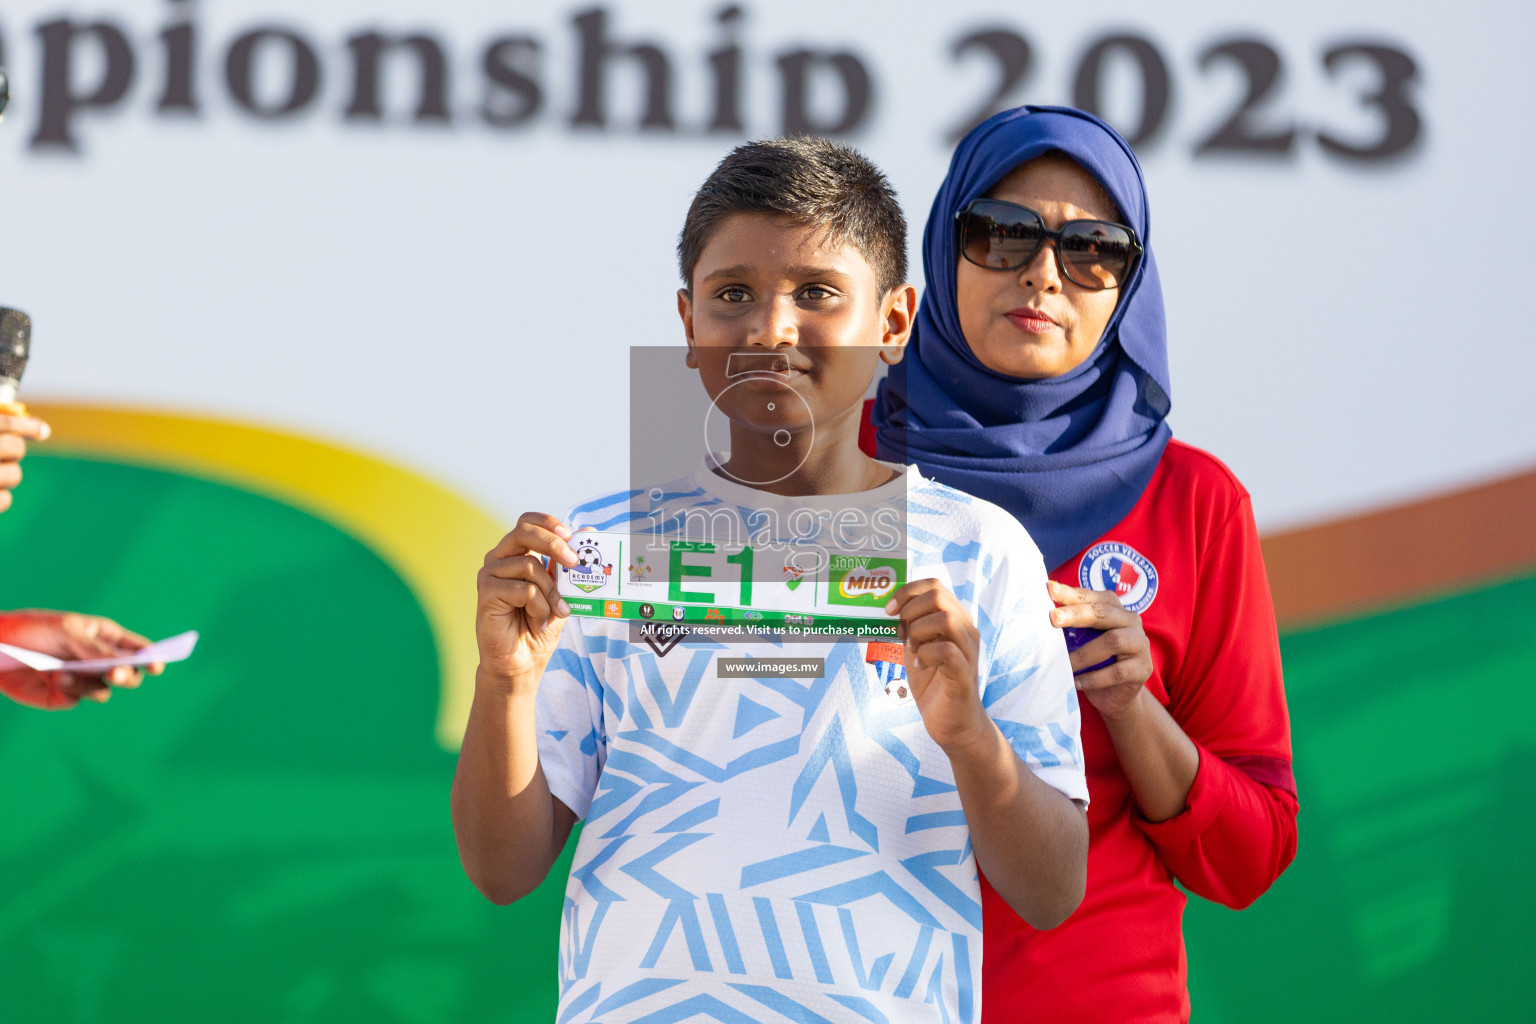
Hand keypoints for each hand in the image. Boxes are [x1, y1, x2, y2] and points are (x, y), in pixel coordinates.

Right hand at [0, 413, 50, 512]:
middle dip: (14, 450)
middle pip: (16, 448)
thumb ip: (3, 426)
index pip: (6, 424)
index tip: (42, 431)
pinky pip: (5, 499)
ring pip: (14, 475)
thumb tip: (43, 430)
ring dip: (6, 474)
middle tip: (5, 451)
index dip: (27, 425)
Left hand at [0, 610, 164, 709]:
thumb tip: (123, 664)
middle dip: (127, 675)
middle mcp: (98, 661)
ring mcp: (83, 679)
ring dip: (92, 684)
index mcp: (105, 638)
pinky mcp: (65, 696)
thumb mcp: (67, 631)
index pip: (137, 648)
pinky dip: (72, 689)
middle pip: (128, 674)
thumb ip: (96, 649)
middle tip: (117, 674)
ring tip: (68, 673)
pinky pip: (80, 698)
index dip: (152, 656)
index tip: (158, 664)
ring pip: (106, 690)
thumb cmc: (33, 629)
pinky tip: (57, 677)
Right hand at [476, 512, 580, 693]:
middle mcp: (499, 559)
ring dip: (550, 592)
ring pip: (529, 565)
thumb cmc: (539, 624)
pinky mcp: (486, 593)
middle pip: (524, 532)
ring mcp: (490, 574)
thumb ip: (570, 564)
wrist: (522, 661)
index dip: (549, 524)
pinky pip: (524, 589)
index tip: (572, 537)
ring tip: (554, 612)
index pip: (528, 522)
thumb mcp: (562, 591)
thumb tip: (590, 533)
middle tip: (574, 562)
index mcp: (516, 553)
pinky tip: (537, 621)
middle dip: (554, 544)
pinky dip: (539, 607)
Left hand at [886, 579, 987, 751]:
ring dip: (918, 631)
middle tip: (901, 634)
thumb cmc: (934, 684)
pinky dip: (926, 655)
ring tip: (912, 650)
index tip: (888, 611)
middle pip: (938, 596)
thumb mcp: (915, 649)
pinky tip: (919, 667)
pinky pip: (947, 651)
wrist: (953, 724)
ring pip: (945, 618)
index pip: (934, 585)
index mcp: (954, 620)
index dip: (907, 591)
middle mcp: (965, 630)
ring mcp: (968, 651)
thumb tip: (884, 610)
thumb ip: (907, 629)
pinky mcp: (964, 674)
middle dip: (909, 611)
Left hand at [1047, 580, 1153, 719]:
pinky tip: (1076, 682)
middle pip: (1103, 612)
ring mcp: (1140, 643)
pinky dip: (1094, 678)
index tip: (1049, 589)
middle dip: (1076, 614)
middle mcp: (1130, 620)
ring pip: (1113, 641)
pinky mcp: (1143, 668)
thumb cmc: (1093, 661)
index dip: (1070, 593)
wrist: (1115, 694)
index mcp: (1113, 608)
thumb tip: (1041, 619)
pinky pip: (1117, 671)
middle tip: (1053, 619)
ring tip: (1064, 663)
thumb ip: (1068, 627)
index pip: (1090, 596)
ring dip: (1084, 653)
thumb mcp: (1080, 640)